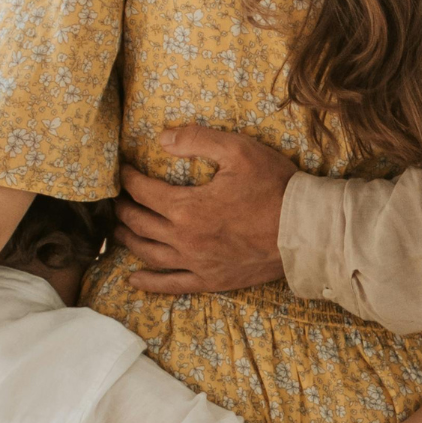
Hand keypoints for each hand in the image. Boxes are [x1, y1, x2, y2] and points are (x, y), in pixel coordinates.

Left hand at [118, 127, 296, 293]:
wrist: (304, 230)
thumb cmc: (274, 187)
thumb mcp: (238, 150)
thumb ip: (196, 140)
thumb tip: (161, 138)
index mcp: (187, 207)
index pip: (143, 191)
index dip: (128, 178)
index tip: (123, 169)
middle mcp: (184, 239)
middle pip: (140, 223)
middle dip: (124, 208)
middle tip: (117, 198)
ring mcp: (196, 263)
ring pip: (149, 253)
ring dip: (128, 240)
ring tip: (118, 230)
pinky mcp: (211, 280)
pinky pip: (171, 285)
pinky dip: (149, 283)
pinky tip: (133, 279)